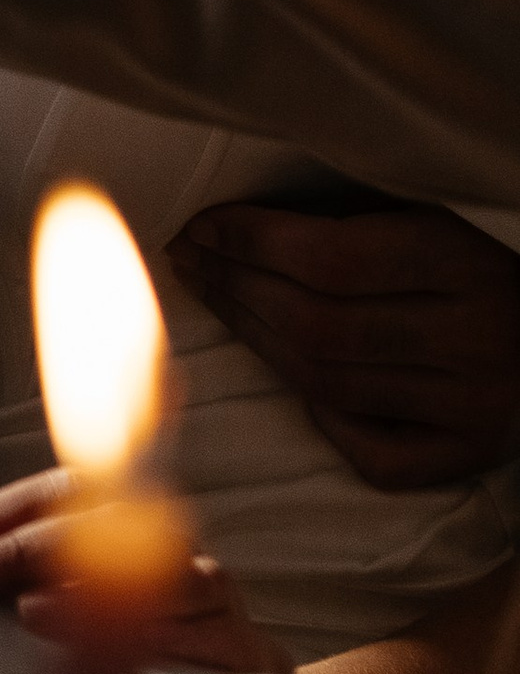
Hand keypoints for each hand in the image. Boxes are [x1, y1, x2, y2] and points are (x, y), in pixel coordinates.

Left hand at [0, 469, 292, 673]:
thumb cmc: (155, 623)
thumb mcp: (97, 582)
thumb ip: (46, 563)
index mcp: (135, 513)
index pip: (65, 487)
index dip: (6, 509)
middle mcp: (171, 538)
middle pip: (93, 526)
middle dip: (18, 551)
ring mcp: (208, 588)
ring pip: (147, 570)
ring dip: (80, 592)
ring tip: (26, 610)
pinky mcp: (238, 643)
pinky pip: (196, 633)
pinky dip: (150, 637)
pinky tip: (115, 650)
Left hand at [168, 198, 519, 489]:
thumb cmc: (483, 259)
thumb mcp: (434, 217)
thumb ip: (356, 224)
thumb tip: (236, 228)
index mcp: (462, 263)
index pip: (329, 257)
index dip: (250, 241)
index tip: (199, 227)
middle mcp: (470, 341)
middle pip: (317, 324)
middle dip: (235, 287)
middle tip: (190, 260)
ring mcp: (472, 409)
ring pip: (330, 385)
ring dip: (256, 340)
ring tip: (217, 300)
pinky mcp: (470, 456)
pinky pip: (376, 456)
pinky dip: (325, 418)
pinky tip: (294, 379)